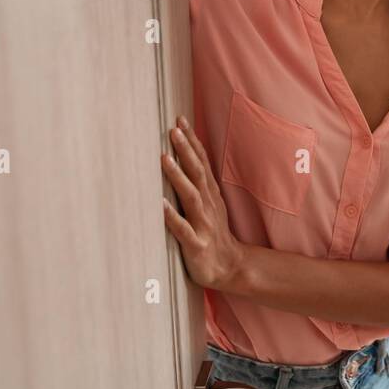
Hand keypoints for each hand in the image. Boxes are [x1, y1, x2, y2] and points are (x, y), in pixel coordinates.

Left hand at [161, 115, 243, 290]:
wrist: (229, 267)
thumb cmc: (213, 234)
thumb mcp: (210, 205)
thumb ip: (198, 184)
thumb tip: (183, 158)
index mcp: (210, 195)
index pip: (201, 162)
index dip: (192, 142)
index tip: (180, 120)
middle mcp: (208, 205)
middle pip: (197, 173)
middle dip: (185, 151)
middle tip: (173, 130)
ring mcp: (203, 224)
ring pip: (191, 196)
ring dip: (178, 177)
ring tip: (164, 159)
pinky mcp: (196, 245)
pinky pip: (183, 230)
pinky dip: (172, 217)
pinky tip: (159, 206)